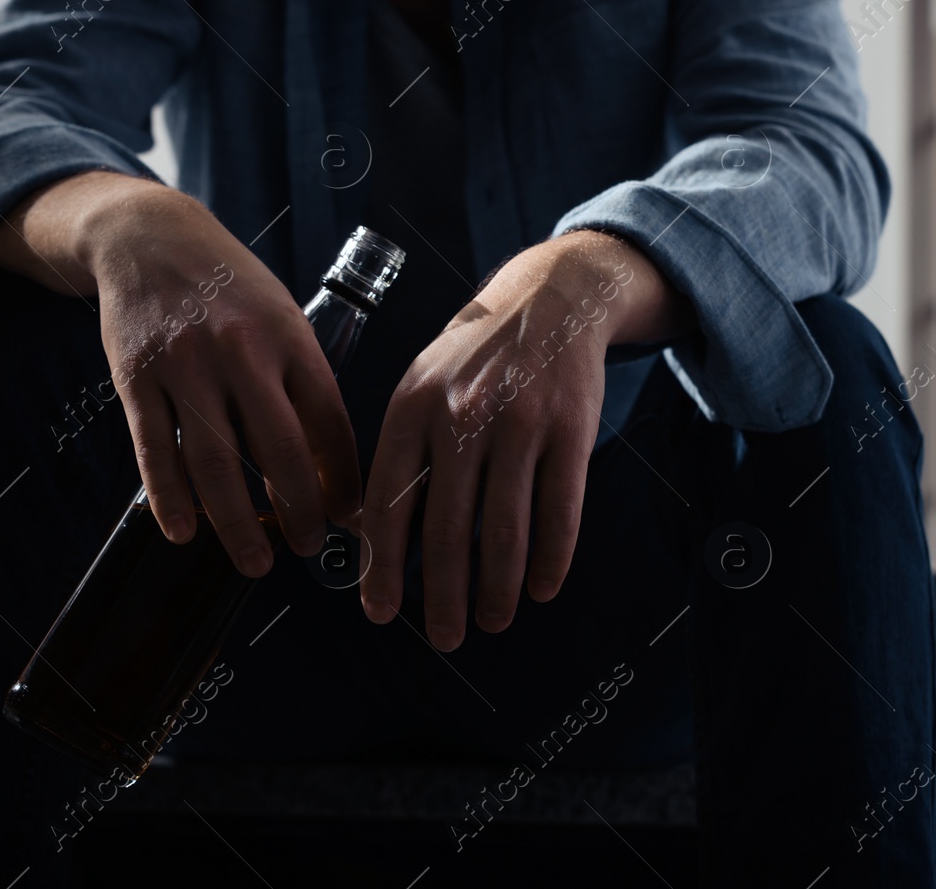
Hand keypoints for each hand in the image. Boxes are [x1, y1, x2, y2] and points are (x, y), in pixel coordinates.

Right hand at [0, 171, 360, 575]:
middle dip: (299, 511)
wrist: (152, 236)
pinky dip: (170, 499)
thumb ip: (306, 384)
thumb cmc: (231, 288)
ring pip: (214, 462)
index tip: (354, 519)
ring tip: (256, 561)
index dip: (344, 479)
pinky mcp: (137, 378)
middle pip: (279, 451)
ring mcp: (185, 366)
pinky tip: (184, 533)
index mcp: (290, 338)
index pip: (330, 422)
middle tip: (307, 548)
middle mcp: (241, 352)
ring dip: (238, 523)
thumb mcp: (284, 318)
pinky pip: (155, 450)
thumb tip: (333, 466)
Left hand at [358, 229, 692, 649]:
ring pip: (506, 528)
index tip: (382, 613)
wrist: (550, 298)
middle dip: (444, 596)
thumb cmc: (477, 355)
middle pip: (449, 528)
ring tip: (494, 619)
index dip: (384, 567)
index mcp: (412, 407)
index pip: (390, 503)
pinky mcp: (569, 429)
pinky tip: (543, 586)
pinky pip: (559, 509)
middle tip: (446, 636)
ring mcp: (519, 423)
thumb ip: (397, 452)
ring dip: (499, 588)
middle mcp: (462, 416)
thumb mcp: (421, 384)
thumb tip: (365, 529)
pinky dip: (551, 557)